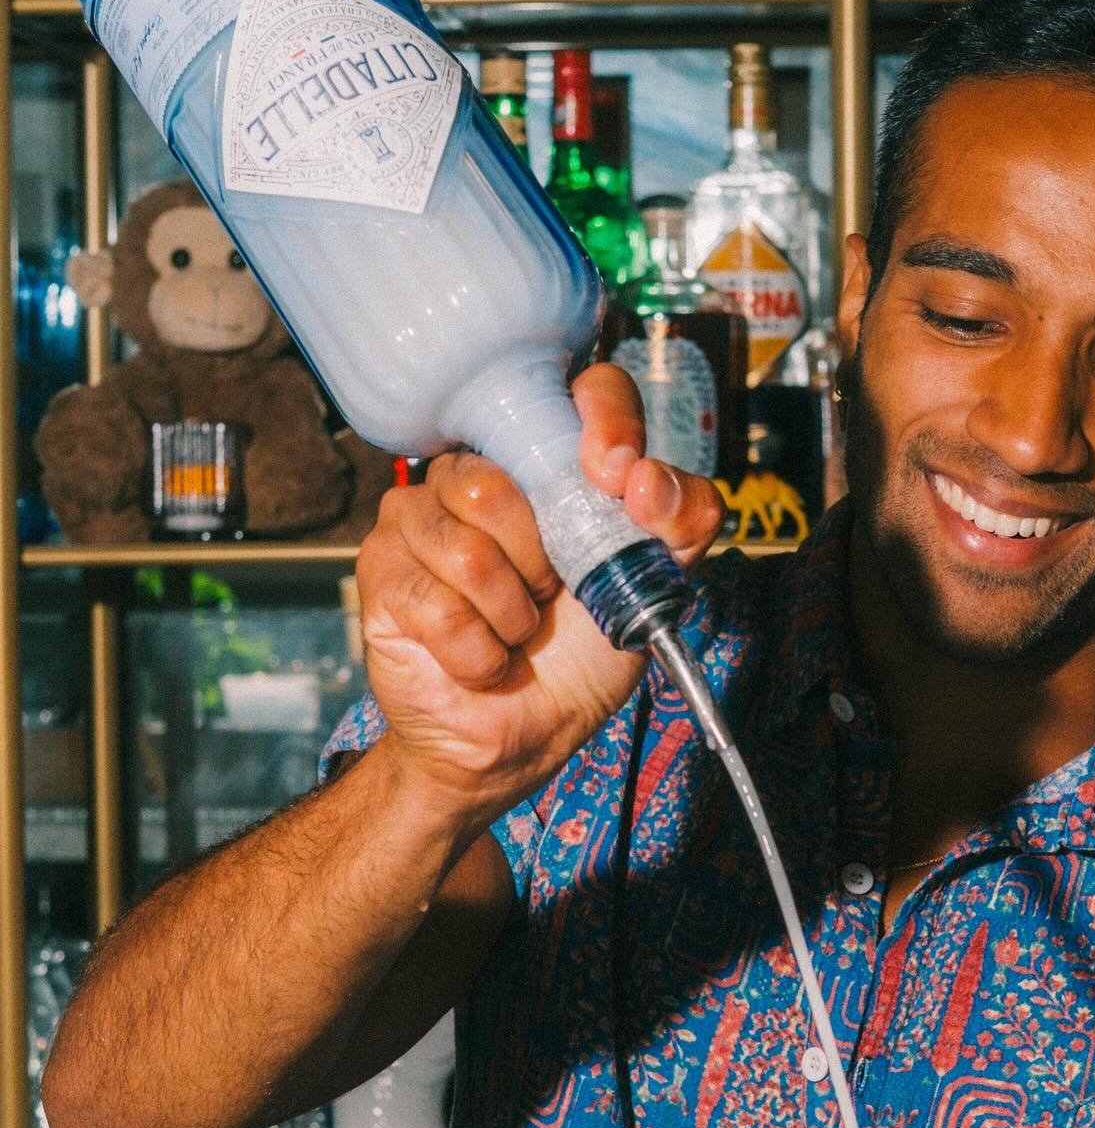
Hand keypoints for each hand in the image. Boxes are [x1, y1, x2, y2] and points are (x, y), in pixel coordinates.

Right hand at [355, 361, 722, 813]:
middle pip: (501, 482)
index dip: (607, 421)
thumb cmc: (581, 654)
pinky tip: (482, 661)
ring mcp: (418, 518)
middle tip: (549, 597)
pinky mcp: (381, 571)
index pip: (586, 390)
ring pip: (468, 545)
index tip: (619, 479)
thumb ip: (680, 527)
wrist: (522, 737)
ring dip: (512, 615)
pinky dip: (480, 653)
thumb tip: (648, 481)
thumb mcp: (653, 590)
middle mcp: (479, 474)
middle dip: (546, 563)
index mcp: (550, 461)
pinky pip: (438, 604)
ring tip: (515, 631)